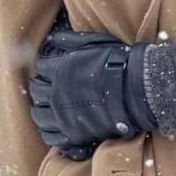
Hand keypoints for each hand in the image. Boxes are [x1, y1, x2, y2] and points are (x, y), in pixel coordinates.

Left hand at [28, 27, 156, 157]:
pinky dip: (49, 131)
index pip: (41, 67)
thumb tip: (53, 39)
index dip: (45, 67)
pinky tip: (53, 127)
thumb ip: (71, 41)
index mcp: (60, 69)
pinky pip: (51, 136)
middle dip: (40, 88)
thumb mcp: (95, 43)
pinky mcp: (74, 133)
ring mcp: (63, 115)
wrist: (138, 90)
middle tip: (47, 88)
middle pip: (36, 91)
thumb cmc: (119, 64)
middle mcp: (57, 92)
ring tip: (47, 108)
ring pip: (39, 114)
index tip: (51, 69)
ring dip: (41, 109)